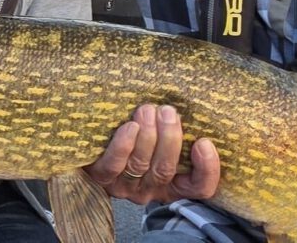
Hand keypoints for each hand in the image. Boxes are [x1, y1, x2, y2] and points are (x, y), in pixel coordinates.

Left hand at [84, 104, 219, 204]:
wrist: (90, 144)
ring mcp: (124, 186)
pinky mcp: (101, 177)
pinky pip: (114, 165)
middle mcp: (149, 189)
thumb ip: (174, 129)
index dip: (207, 169)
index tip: (204, 142)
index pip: (199, 188)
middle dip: (169, 138)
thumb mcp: (160, 136)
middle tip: (168, 112)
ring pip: (141, 165)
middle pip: (165, 170)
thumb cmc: (134, 134)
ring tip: (148, 111)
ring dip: (147, 135)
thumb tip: (187, 106)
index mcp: (172, 183)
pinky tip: (130, 126)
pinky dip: (124, 144)